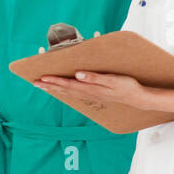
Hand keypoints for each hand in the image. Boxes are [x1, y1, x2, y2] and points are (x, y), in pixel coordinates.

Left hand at [36, 71, 150, 107]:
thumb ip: (95, 77)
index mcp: (90, 88)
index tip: (42, 78)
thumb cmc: (127, 86)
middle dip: (49, 86)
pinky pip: (75, 93)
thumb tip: (78, 75)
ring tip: (43, 86)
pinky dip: (65, 91)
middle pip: (64, 89)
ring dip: (54, 89)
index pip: (68, 84)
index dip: (54, 81)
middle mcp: (88, 93)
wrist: (138, 98)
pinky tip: (61, 90)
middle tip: (35, 83)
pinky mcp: (94, 95)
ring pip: (68, 92)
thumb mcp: (112, 80)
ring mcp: (91, 95)